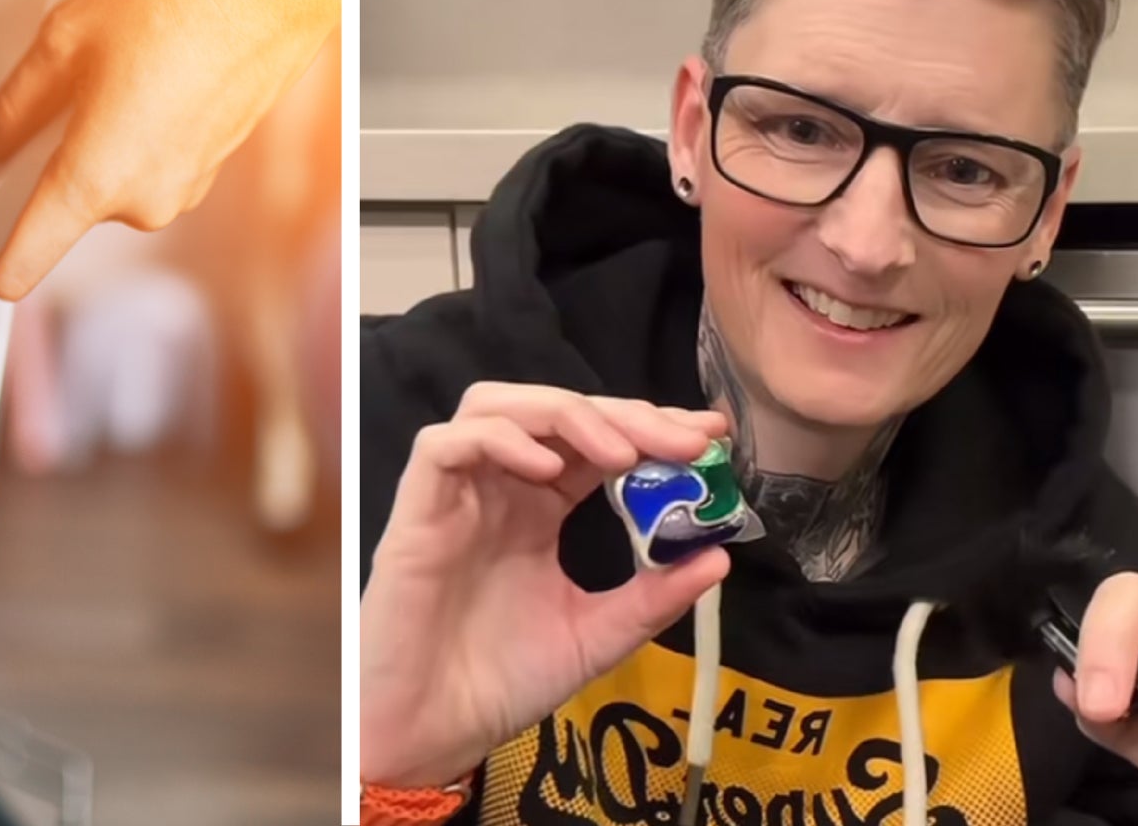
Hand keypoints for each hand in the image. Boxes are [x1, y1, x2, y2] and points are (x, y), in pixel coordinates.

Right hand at [360, 382, 731, 788]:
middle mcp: (500, 488)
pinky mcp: (417, 510)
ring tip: (621, 454)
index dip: (650, 426)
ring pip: (497, 405)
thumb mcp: (598, 637)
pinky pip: (445, 445)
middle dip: (624, 414)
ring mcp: (456, 494)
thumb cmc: (501, 683)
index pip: (595, 440)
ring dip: (565, 414)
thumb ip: (654, 597)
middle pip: (555, 410)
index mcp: (540, 509)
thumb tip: (720, 556)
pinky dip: (499, 441)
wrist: (433, 731)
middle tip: (684, 441)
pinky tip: (546, 471)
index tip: (710, 437)